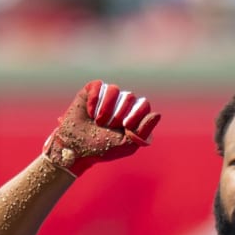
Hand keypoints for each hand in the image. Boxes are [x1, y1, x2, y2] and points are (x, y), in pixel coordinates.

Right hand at [43, 80, 160, 175]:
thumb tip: (158, 114)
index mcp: (135, 115)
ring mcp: (108, 95)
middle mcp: (123, 103)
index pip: (144, 105)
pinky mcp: (93, 90)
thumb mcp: (126, 144)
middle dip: (118, 114)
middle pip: (130, 96)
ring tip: (98, 122)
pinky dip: (94, 100)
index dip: (136, 115)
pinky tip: (89, 113)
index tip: (125, 127)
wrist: (76, 148)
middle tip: (107, 126)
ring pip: (115, 90)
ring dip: (106, 108)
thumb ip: (143, 132)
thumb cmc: (102, 148)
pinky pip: (99, 85)